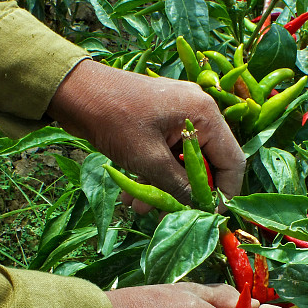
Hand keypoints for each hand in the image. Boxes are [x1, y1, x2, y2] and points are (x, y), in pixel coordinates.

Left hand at [47, 60, 244, 209]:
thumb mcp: (149, 160)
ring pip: (183, 161)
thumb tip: (199, 211)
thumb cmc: (113, 120)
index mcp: (204, 114)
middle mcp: (197, 111)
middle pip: (207, 163)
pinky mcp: (160, 120)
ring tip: (140, 207)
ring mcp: (178, 114)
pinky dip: (154, 173)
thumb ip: (179, 186)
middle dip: (187, 192)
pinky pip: (167, 152)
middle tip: (168, 216)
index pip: (232, 161)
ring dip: (165, 187)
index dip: (225, 193)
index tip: (210, 218)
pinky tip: (132, 194)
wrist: (75, 90)